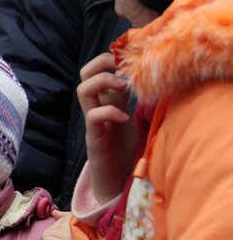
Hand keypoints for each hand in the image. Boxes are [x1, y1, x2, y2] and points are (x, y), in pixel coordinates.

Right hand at [77, 52, 137, 204]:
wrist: (116, 181)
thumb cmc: (128, 151)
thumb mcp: (136, 119)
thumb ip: (138, 101)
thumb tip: (158, 81)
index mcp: (108, 101)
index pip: (98, 70)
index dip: (110, 58)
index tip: (129, 58)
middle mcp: (96, 107)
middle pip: (84, 74)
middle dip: (101, 63)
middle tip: (121, 67)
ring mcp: (93, 122)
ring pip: (82, 90)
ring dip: (103, 82)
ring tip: (122, 89)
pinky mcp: (94, 138)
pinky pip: (94, 117)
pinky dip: (110, 113)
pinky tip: (125, 119)